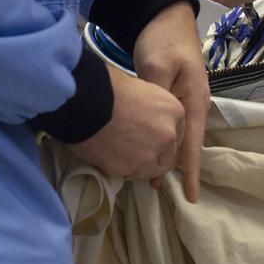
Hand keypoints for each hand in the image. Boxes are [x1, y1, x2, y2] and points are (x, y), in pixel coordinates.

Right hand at [65, 67, 186, 187]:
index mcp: (175, 111)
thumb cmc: (108, 88)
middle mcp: (170, 134)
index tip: (149, 139)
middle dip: (154, 154)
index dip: (161, 137)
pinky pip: (132, 175)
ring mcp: (153, 153)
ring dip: (139, 165)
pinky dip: (122, 170)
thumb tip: (143, 116)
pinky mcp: (135, 169)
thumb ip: (151, 108)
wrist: (87, 101)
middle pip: (168, 154)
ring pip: (152, 168)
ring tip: (118, 153)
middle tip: (134, 150)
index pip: (176, 133)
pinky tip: (109, 157)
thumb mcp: (140, 89)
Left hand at [132, 1, 209, 202]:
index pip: (193, 145)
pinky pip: (170, 125)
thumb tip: (154, 127)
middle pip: (186, 144)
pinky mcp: (172, 95)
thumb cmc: (163, 41)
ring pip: (177, 136)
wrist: (164, 16)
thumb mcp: (156, 68)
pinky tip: (149, 148)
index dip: (192, 172)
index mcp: (195, 100)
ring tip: (149, 176)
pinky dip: (161, 140)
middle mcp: (194, 104)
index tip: (192, 197)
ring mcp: (184, 100)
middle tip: (153, 187)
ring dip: (166, 155)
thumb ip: (155, 97)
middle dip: (175, 168)